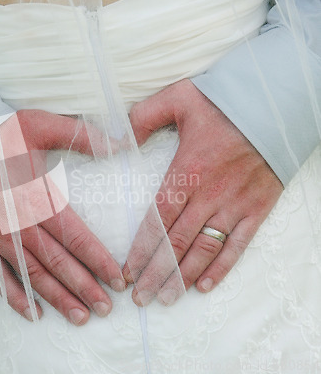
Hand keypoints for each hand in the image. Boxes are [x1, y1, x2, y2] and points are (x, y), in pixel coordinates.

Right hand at [0, 110, 125, 324]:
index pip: (73, 234)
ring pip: (29, 274)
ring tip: (79, 317)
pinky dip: (14, 296)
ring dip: (56, 298)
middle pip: (54, 261)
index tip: (118, 278)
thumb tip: (120, 144)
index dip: (97, 259)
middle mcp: (14, 221)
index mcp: (33, 195)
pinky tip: (33, 314)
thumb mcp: (38, 125)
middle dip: (83, 286)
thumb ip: (80, 135)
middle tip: (106, 308)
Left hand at [123, 79, 282, 305]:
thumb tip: (119, 141)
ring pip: (205, 250)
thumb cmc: (225, 100)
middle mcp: (210, 194)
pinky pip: (238, 244)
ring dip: (183, 277)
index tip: (127, 271)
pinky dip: (222, 268)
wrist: (276, 102)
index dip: (141, 249)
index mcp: (187, 170)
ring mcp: (235, 204)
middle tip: (140, 297)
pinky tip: (204, 286)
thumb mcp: (178, 98)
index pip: (158, 219)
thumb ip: (144, 117)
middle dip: (156, 272)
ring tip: (166, 298)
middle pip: (177, 242)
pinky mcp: (257, 208)